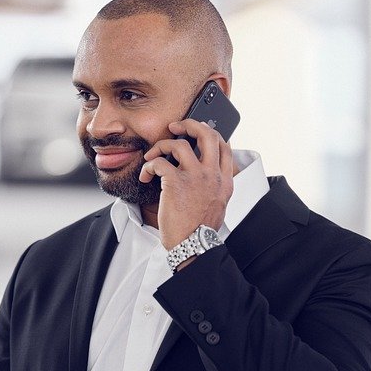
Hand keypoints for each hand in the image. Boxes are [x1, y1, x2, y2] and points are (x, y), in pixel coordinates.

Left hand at [137, 118, 233, 249]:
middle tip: (175, 127)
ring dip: (161, 146)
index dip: (211, 134)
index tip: (198, 133)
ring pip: (179, 144)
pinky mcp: (176, 182)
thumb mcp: (218, 206)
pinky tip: (146, 176)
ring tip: (153, 156)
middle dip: (189, 124)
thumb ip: (215, 188)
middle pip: (207, 135)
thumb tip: (207, 178)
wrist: (193, 245)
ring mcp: (195, 177)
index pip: (224, 146)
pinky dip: (149, 166)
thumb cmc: (200, 231)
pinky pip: (159, 163)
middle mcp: (212, 175)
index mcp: (224, 181)